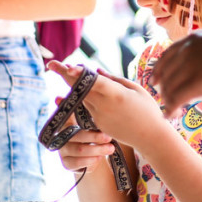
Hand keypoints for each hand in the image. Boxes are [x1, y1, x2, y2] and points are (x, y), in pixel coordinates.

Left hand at [47, 61, 164, 149]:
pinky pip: (88, 107)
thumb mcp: (135, 89)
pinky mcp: (98, 124)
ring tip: (64, 70)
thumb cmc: (148, 110)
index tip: (67, 66)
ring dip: (74, 84)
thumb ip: (114, 79)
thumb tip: (95, 71)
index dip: (79, 73)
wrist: (150, 137)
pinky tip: (79, 87)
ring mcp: (99, 116)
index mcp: (116, 94)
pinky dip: (83, 96)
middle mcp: (104, 106)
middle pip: (81, 88)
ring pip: (82, 97)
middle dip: (66, 75)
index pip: (93, 81)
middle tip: (51, 64)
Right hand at [49, 95, 117, 174]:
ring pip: (79, 149)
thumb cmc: (96, 133)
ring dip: (97, 149)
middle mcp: (61, 134)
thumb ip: (94, 108)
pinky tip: (100, 157)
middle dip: (94, 136)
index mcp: (67, 120)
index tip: (67, 102)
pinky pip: (77, 163)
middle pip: (76, 134)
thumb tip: (96, 85)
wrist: (94, 156)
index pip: (65, 113)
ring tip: (111, 148)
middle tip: (109, 136)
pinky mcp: (66, 163)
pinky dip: (91, 160)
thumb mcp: (96, 121)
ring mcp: (62, 149)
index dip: (64, 106)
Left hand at [151, 31, 201, 116]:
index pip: (167, 54)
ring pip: (169, 87)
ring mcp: (190, 65)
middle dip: (162, 89)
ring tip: (170, 111)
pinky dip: (170, 109)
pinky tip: (171, 115)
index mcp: (194, 39)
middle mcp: (187, 50)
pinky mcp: (196, 83)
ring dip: (167, 101)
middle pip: (166, 73)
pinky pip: (175, 98)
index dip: (158, 70)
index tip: (154, 81)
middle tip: (163, 101)